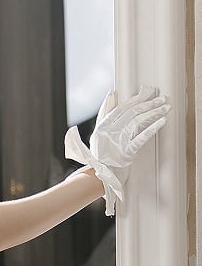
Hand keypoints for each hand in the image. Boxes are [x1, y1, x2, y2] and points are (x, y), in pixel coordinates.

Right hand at [64, 86, 170, 215]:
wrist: (100, 173)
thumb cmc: (100, 151)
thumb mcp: (98, 130)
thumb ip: (105, 112)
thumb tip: (112, 93)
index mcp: (103, 125)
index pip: (122, 108)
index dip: (136, 99)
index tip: (148, 93)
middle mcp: (110, 131)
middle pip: (131, 113)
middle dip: (148, 104)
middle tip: (162, 99)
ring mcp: (119, 141)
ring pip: (137, 122)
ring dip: (153, 113)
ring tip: (165, 108)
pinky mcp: (127, 152)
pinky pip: (141, 138)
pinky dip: (152, 128)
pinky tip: (162, 122)